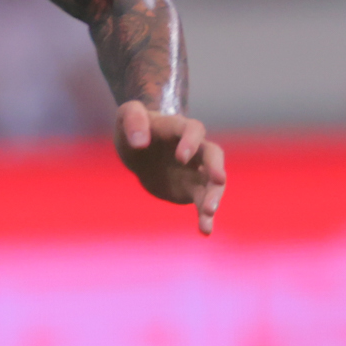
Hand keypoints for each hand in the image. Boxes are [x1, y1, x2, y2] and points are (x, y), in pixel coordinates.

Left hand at [115, 103, 225, 236]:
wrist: (139, 148)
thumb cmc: (134, 127)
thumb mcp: (127, 114)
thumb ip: (133, 119)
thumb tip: (139, 142)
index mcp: (179, 128)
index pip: (193, 129)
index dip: (191, 142)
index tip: (182, 157)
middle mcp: (194, 148)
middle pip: (213, 155)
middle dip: (215, 167)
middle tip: (218, 181)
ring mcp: (196, 170)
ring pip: (213, 182)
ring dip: (214, 196)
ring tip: (208, 214)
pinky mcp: (192, 189)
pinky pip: (203, 202)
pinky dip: (205, 216)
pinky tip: (205, 231)